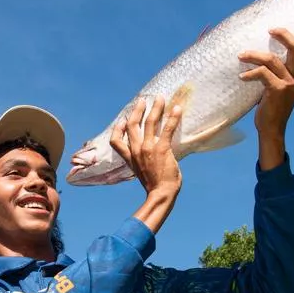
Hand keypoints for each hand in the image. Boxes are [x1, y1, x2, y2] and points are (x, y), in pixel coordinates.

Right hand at [109, 96, 182, 232]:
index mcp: (130, 157)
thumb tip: (149, 156)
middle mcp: (137, 150)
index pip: (116, 141)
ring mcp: (149, 148)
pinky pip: (167, 129)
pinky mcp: (162, 149)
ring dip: (156, 108)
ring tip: (160, 98)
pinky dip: (173, 118)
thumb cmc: (154, 185)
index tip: (122, 121)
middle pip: (133, 125)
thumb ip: (142, 161)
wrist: (160, 194)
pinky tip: (178, 109)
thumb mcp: (141, 172)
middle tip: (142, 101)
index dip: (117, 129)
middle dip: (137, 110)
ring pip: (150, 122)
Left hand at [238, 28, 293, 168]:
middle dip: (284, 34)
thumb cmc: (275, 103)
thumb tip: (268, 48)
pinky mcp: (277, 90)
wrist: (272, 126)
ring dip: (253, 55)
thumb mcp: (285, 84)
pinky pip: (262, 73)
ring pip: (272, 59)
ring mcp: (290, 83)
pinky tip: (242, 76)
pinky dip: (250, 73)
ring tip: (241, 55)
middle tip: (270, 30)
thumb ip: (283, 69)